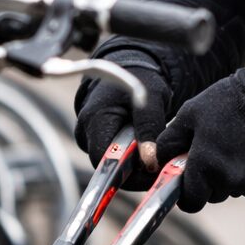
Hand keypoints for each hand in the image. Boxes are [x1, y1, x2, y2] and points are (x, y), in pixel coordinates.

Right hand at [74, 51, 171, 188]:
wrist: (129, 71)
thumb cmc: (139, 81)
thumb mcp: (151, 99)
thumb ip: (149, 128)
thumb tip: (149, 162)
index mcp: (95, 118)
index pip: (104, 161)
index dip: (129, 173)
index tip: (154, 171)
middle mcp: (84, 130)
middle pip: (106, 167)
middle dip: (134, 172)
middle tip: (160, 167)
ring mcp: (86, 137)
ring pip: (109, 165)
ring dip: (133, 167)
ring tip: (154, 155)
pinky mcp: (94, 141)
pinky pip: (111, 159)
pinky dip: (129, 161)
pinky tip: (145, 151)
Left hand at [156, 67, 244, 211]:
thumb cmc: (231, 103)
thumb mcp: (190, 114)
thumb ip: (169, 142)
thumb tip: (154, 162)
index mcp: (204, 166)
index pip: (190, 201)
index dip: (187, 193)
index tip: (190, 179)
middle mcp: (227, 181)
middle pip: (211, 196)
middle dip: (209, 182)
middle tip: (214, 153)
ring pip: (232, 191)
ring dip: (229, 178)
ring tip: (235, 147)